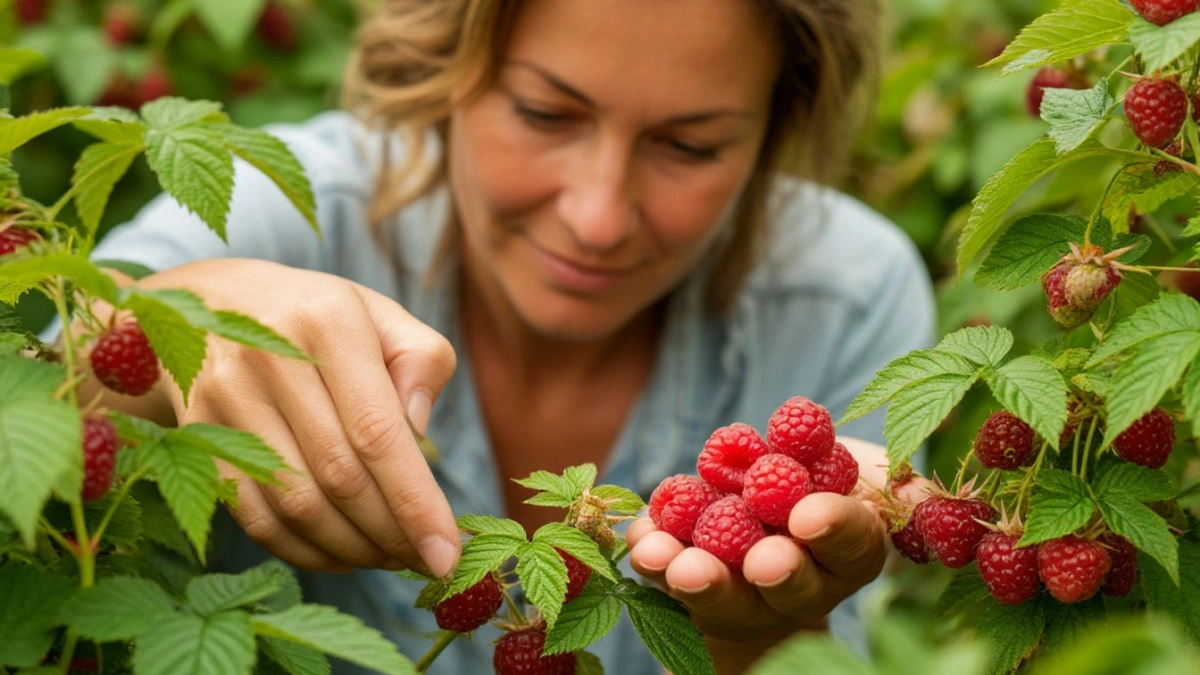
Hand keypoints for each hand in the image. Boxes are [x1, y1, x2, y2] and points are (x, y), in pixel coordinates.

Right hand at [99, 258, 461, 575]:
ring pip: (296, 504)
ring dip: (352, 547)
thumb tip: (419, 432)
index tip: (448, 551)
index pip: (377, 432)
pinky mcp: (198, 436)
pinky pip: (255, 516)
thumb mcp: (382, 315)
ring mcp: (224, 398)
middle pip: (339, 476)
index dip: (414, 501)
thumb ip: (422, 362)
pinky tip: (343, 554)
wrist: (211, 302)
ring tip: (391, 558)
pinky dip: (304, 550)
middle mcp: (268, 356)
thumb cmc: (321, 317)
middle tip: (426, 560)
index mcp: (327, 321)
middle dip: (391, 533)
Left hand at [627, 438, 924, 661]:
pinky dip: (653, 554)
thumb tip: (922, 495)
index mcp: (851, 554)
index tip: (809, 515)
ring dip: (697, 578)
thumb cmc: (827, 485)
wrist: (765, 503)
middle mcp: (798, 584)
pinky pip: (664, 572)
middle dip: (776, 572)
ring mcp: (739, 591)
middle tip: (762, 560)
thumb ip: (901, 486)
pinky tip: (643, 539)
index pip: (852, 546)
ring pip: (721, 593)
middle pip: (789, 585)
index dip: (833, 530)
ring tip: (676, 562)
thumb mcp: (868, 477)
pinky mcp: (684, 578)